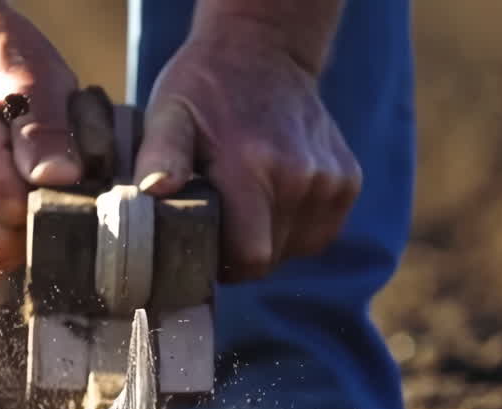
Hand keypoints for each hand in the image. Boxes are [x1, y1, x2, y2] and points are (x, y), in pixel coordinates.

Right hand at [0, 4, 81, 274]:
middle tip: (56, 191)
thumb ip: (48, 130)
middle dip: (37, 224)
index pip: (17, 212)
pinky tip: (4, 229)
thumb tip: (61, 179)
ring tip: (32, 203)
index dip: (54, 203)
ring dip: (12, 239)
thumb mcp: (37, 77)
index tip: (72, 182)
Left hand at [133, 16, 359, 281]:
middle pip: (271, 258)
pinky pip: (320, 232)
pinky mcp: (348, 180)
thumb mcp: (167, 114)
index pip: (250, 258)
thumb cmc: (204, 89)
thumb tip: (153, 191)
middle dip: (241, 252)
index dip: (223, 266)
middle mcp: (301, 177)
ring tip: (245, 204)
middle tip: (219, 220)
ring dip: (270, 240)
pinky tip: (272, 197)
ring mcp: (331, 179)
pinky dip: (295, 227)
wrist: (262, 50)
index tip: (203, 246)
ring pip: (297, 249)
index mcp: (253, 168)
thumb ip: (159, 156)